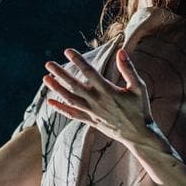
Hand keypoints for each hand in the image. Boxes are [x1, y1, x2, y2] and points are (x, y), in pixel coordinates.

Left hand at [43, 47, 162, 148]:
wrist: (139, 135)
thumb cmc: (140, 109)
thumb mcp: (139, 88)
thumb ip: (129, 69)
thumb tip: (121, 51)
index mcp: (108, 91)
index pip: (90, 72)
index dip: (78, 61)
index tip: (67, 51)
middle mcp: (97, 101)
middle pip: (74, 85)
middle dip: (61, 74)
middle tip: (48, 64)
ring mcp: (92, 112)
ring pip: (70, 99)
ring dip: (57, 89)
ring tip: (45, 78)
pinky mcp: (91, 121)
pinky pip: (72, 114)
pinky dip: (61, 109)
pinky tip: (50, 102)